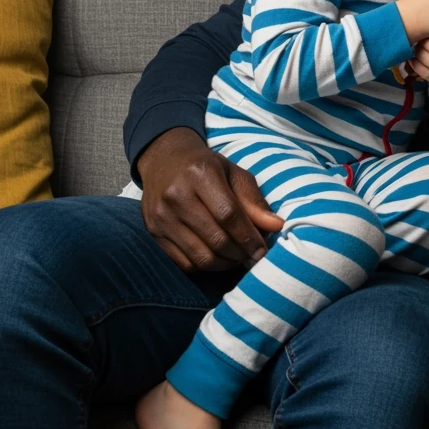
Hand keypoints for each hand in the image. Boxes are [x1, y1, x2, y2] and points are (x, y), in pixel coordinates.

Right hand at [136, 127, 283, 273]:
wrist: (164, 161)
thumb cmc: (206, 167)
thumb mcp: (233, 173)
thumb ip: (253, 200)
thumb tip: (275, 226)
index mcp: (200, 174)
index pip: (228, 214)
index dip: (249, 236)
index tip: (262, 249)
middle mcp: (176, 195)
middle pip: (215, 238)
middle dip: (240, 253)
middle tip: (252, 255)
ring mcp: (161, 216)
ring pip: (200, 256)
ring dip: (225, 264)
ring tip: (237, 257)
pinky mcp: (153, 232)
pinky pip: (184, 263)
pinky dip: (206, 267)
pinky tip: (218, 258)